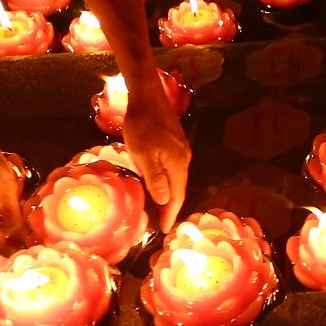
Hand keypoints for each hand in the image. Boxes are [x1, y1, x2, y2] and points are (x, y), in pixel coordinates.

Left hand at [122, 93, 192, 228]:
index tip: (165, 230)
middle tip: (162, 223)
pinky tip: (159, 182)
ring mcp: (181, 149)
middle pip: (179, 188)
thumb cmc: (141, 124)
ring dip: (169, 193)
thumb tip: (163, 200)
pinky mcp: (175, 142)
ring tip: (160, 207)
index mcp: (177, 164)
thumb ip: (154, 178)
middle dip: (171, 206)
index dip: (170, 213)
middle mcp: (184, 158)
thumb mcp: (142, 153)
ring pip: (176, 178)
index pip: (176, 196)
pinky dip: (167, 180)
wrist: (147, 95)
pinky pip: (173, 168)